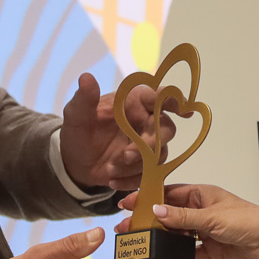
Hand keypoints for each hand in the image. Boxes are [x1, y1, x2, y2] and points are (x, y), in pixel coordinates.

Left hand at [59, 73, 177, 190]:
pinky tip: (112, 180)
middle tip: (125, 155)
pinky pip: (150, 174)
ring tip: (110, 170)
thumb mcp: (76, 115)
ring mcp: (149, 144)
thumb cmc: (79, 131)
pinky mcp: (147, 165)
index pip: (159, 96)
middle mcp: (146, 120)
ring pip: (159, 155)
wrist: (76, 162)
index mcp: (134, 101)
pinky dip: (131, 179)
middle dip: (149, 144)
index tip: (183, 111)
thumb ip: (84, 99)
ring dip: (136, 165)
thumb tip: (86, 78)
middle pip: (166, 129)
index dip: (174, 101)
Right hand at [116, 183, 258, 258]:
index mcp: (202, 195)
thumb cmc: (248, 222)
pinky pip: (189, 252)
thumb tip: (155, 211)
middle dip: (148, 221)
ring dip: (160, 239)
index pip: (169, 194)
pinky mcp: (211, 249)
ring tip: (139, 245)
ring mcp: (205, 230)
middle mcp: (202, 210)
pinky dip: (177, 255)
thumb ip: (182, 217)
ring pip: (177, 234)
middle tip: (126, 228)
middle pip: (169, 215)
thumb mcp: (212, 217)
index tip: (127, 203)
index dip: (148, 198)